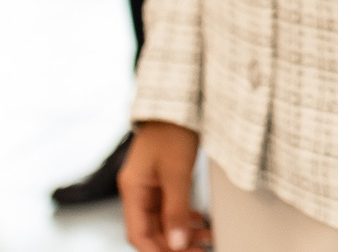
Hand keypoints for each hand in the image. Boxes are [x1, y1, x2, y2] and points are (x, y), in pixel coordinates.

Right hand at [122, 121, 211, 251]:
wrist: (180, 100)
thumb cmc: (173, 130)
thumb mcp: (177, 172)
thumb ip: (176, 210)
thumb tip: (176, 244)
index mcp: (132, 189)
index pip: (138, 234)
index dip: (158, 251)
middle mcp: (137, 189)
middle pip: (151, 230)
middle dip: (173, 245)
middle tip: (199, 251)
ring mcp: (149, 184)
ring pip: (162, 221)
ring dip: (181, 233)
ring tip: (204, 240)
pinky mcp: (162, 179)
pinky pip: (170, 207)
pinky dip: (184, 218)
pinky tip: (198, 223)